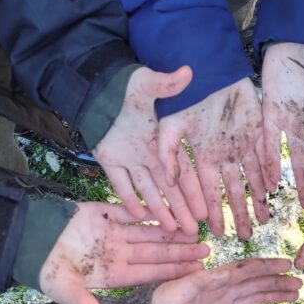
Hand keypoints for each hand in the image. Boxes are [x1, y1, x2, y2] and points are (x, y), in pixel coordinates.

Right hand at [39, 202, 209, 303]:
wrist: (26, 238)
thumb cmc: (44, 268)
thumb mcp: (63, 289)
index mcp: (112, 274)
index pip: (150, 274)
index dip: (173, 272)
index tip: (197, 272)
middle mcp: (118, 254)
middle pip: (156, 253)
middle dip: (181, 252)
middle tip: (208, 250)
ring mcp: (113, 232)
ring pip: (150, 232)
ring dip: (172, 231)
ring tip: (197, 230)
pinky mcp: (105, 211)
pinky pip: (132, 210)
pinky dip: (151, 209)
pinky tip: (172, 209)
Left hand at [93, 65, 205, 234]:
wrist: (97, 86)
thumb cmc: (127, 85)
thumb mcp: (147, 83)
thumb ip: (166, 84)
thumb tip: (188, 72)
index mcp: (161, 140)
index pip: (183, 170)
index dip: (194, 190)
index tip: (206, 208)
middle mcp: (149, 153)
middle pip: (168, 187)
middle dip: (181, 209)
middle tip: (194, 231)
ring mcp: (129, 158)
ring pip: (148, 190)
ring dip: (159, 209)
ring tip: (173, 231)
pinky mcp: (109, 159)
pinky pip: (120, 183)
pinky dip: (128, 198)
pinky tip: (140, 216)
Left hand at [151, 258, 301, 303]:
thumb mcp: (181, 290)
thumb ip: (205, 281)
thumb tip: (230, 272)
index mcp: (215, 280)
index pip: (246, 270)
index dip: (267, 266)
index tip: (286, 264)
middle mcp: (222, 293)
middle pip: (256, 284)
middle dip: (277, 282)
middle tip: (299, 281)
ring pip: (255, 301)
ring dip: (275, 297)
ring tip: (295, 295)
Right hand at [158, 78, 268, 239]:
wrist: (205, 69)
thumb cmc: (184, 95)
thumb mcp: (170, 124)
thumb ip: (169, 153)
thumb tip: (167, 181)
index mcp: (204, 155)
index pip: (209, 190)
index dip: (212, 211)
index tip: (215, 231)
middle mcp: (224, 154)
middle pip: (233, 190)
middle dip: (238, 212)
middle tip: (244, 236)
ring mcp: (242, 142)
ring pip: (253, 177)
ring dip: (258, 198)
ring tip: (263, 220)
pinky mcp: (258, 128)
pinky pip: (266, 154)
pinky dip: (269, 170)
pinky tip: (273, 188)